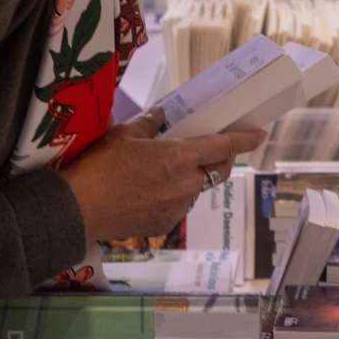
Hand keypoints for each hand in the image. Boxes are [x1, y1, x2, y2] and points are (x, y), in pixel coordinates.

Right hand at [58, 111, 263, 240]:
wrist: (79, 210)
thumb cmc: (100, 167)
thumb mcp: (123, 136)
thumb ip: (148, 124)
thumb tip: (160, 114)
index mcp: (179, 158)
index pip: (222, 147)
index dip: (244, 140)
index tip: (259, 134)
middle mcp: (186, 184)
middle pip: (219, 170)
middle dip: (223, 159)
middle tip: (214, 149)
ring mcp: (178, 207)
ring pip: (198, 189)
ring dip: (194, 178)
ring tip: (170, 171)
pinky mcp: (165, 225)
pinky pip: (180, 206)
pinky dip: (175, 196)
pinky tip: (152, 192)